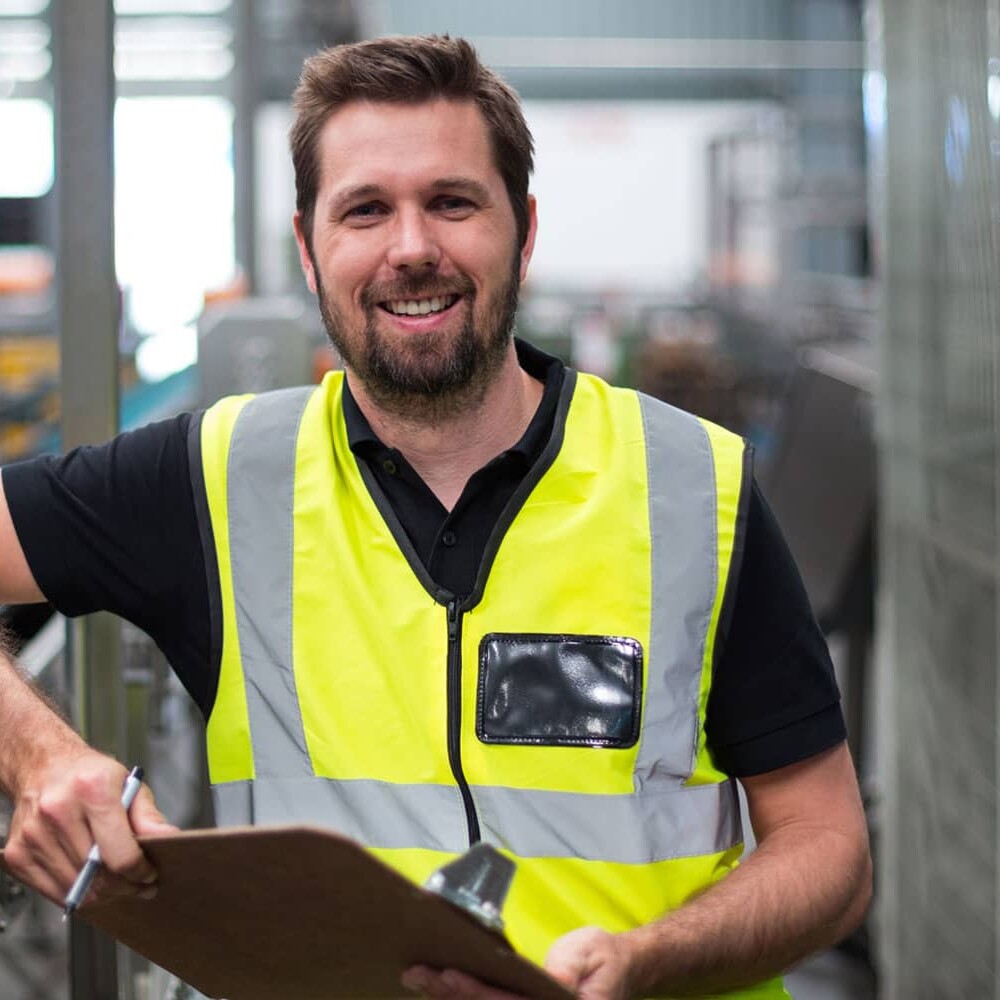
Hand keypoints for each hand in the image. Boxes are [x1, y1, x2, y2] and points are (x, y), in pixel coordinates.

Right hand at [2, 750, 177, 908]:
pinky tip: (90, 881)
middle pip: (98, 875)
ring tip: (118, 884)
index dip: (140, 872)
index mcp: (92, 790)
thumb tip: (167, 838)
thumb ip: (149, 815)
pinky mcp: (17, 854)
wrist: (44, 766)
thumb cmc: (90, 776)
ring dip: (103, 894)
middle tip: (140, 886)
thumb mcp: (129, 784)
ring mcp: (34, 835)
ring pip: (76, 888)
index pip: (119, 854)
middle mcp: (58, 812)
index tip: (150, 876)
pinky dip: (76, 893)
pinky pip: (52, 891)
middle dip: (126, 887)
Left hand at [401, 925, 634, 999]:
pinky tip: (437, 985)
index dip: (476, 993)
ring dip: (448, 998)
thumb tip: (550, 982)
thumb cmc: (604, 959)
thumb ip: (569, 969)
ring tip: (417, 977)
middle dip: (450, 995)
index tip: (448, 974)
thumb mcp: (590, 955)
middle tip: (417, 974)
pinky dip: (462, 996)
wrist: (619, 969)